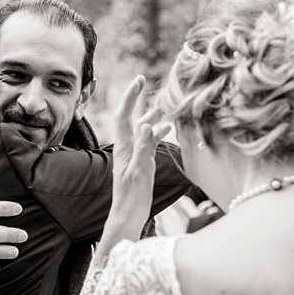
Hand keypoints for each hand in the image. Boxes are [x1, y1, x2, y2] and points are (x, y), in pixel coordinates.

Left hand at [108, 76, 171, 243]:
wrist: (129, 214)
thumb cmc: (132, 196)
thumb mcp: (139, 170)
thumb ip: (143, 148)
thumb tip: (146, 125)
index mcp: (124, 147)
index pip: (124, 115)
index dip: (130, 97)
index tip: (138, 80)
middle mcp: (128, 147)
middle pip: (133, 117)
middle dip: (138, 99)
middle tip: (144, 81)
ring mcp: (136, 154)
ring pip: (144, 129)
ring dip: (153, 115)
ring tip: (164, 102)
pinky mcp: (143, 162)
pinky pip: (151, 142)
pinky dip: (159, 132)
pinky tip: (169, 127)